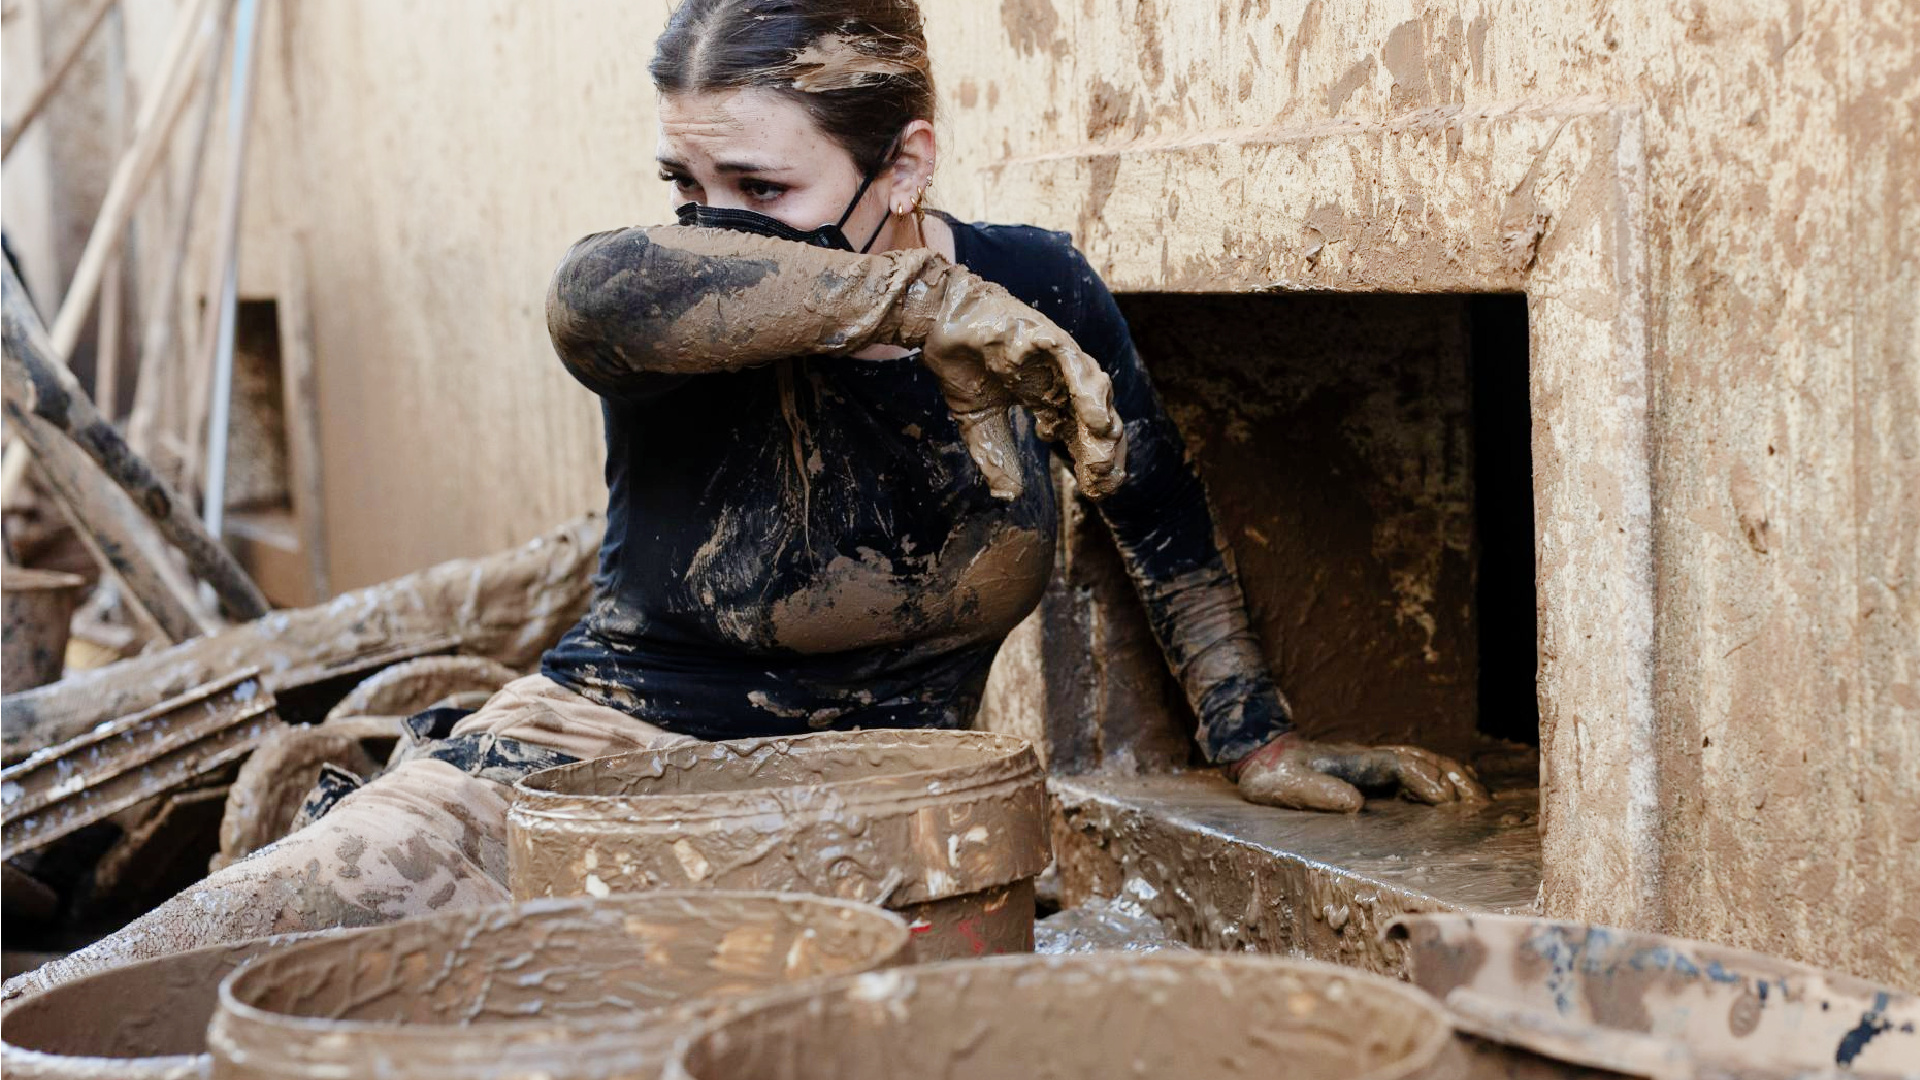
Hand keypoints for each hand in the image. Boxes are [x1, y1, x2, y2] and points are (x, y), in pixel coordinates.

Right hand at [919, 274, 1125, 500]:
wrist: (938, 320)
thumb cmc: (964, 364)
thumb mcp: (979, 422)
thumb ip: (996, 457)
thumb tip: (1009, 496)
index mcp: (1050, 398)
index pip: (1082, 435)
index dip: (1091, 462)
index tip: (1096, 492)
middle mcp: (1061, 378)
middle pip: (1096, 415)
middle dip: (1103, 448)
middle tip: (1105, 480)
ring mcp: (1056, 355)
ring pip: (1092, 386)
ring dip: (1100, 416)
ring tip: (1105, 444)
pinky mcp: (1042, 333)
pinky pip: (1070, 357)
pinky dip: (1082, 381)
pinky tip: (1091, 409)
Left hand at [1227, 733, 1488, 812]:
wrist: (1262, 758)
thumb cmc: (1273, 776)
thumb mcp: (1288, 786)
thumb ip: (1318, 793)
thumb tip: (1354, 804)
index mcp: (1355, 761)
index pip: (1399, 766)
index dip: (1424, 781)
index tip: (1445, 801)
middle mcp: (1371, 759)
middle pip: (1423, 760)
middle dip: (1454, 778)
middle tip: (1482, 803)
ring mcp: (1374, 765)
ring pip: (1424, 764)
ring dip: (1454, 778)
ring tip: (1482, 801)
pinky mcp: (1374, 775)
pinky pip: (1415, 775)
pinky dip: (1440, 783)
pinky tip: (1455, 800)